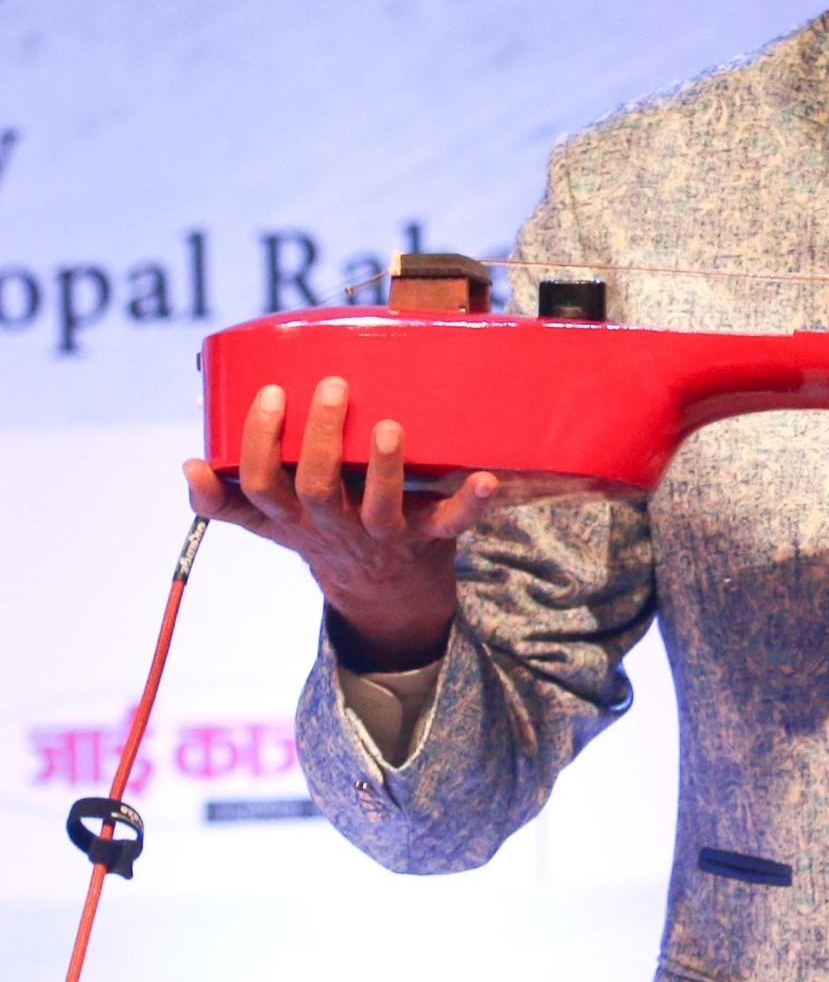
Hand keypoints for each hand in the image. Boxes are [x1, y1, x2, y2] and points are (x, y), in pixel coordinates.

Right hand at [182, 377, 502, 668]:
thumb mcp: (272, 523)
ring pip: (379, 508)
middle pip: (318, 489)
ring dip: (385, 469)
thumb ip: (230, 497)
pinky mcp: (430, 536)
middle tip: (332, 388)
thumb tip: (189, 464)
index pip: (262, 483)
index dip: (261, 444)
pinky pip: (452, 523)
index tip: (271, 394)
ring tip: (388, 427)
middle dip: (322, 440)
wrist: (383, 593)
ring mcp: (384, 533)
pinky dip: (471, 503)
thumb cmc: (323, 533)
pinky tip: (486, 479)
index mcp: (293, 517)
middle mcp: (336, 525)